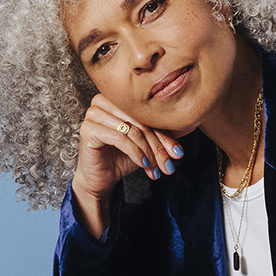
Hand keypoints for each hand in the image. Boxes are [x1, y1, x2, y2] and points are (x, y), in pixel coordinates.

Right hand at [71, 94, 185, 235]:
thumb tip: (187, 130)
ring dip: (148, 152)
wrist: (100, 177)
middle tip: (169, 165)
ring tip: (156, 168)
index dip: (165, 135)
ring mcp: (94, 114)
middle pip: (141, 121)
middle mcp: (104, 101)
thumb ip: (161, 133)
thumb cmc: (121, 157)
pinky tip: (143, 164)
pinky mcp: (88, 129)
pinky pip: (119, 139)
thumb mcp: (145, 144)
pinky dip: (135, 153)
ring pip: (132, 130)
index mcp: (118, 98)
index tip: (178, 153)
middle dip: (158, 146)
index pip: (147, 114)